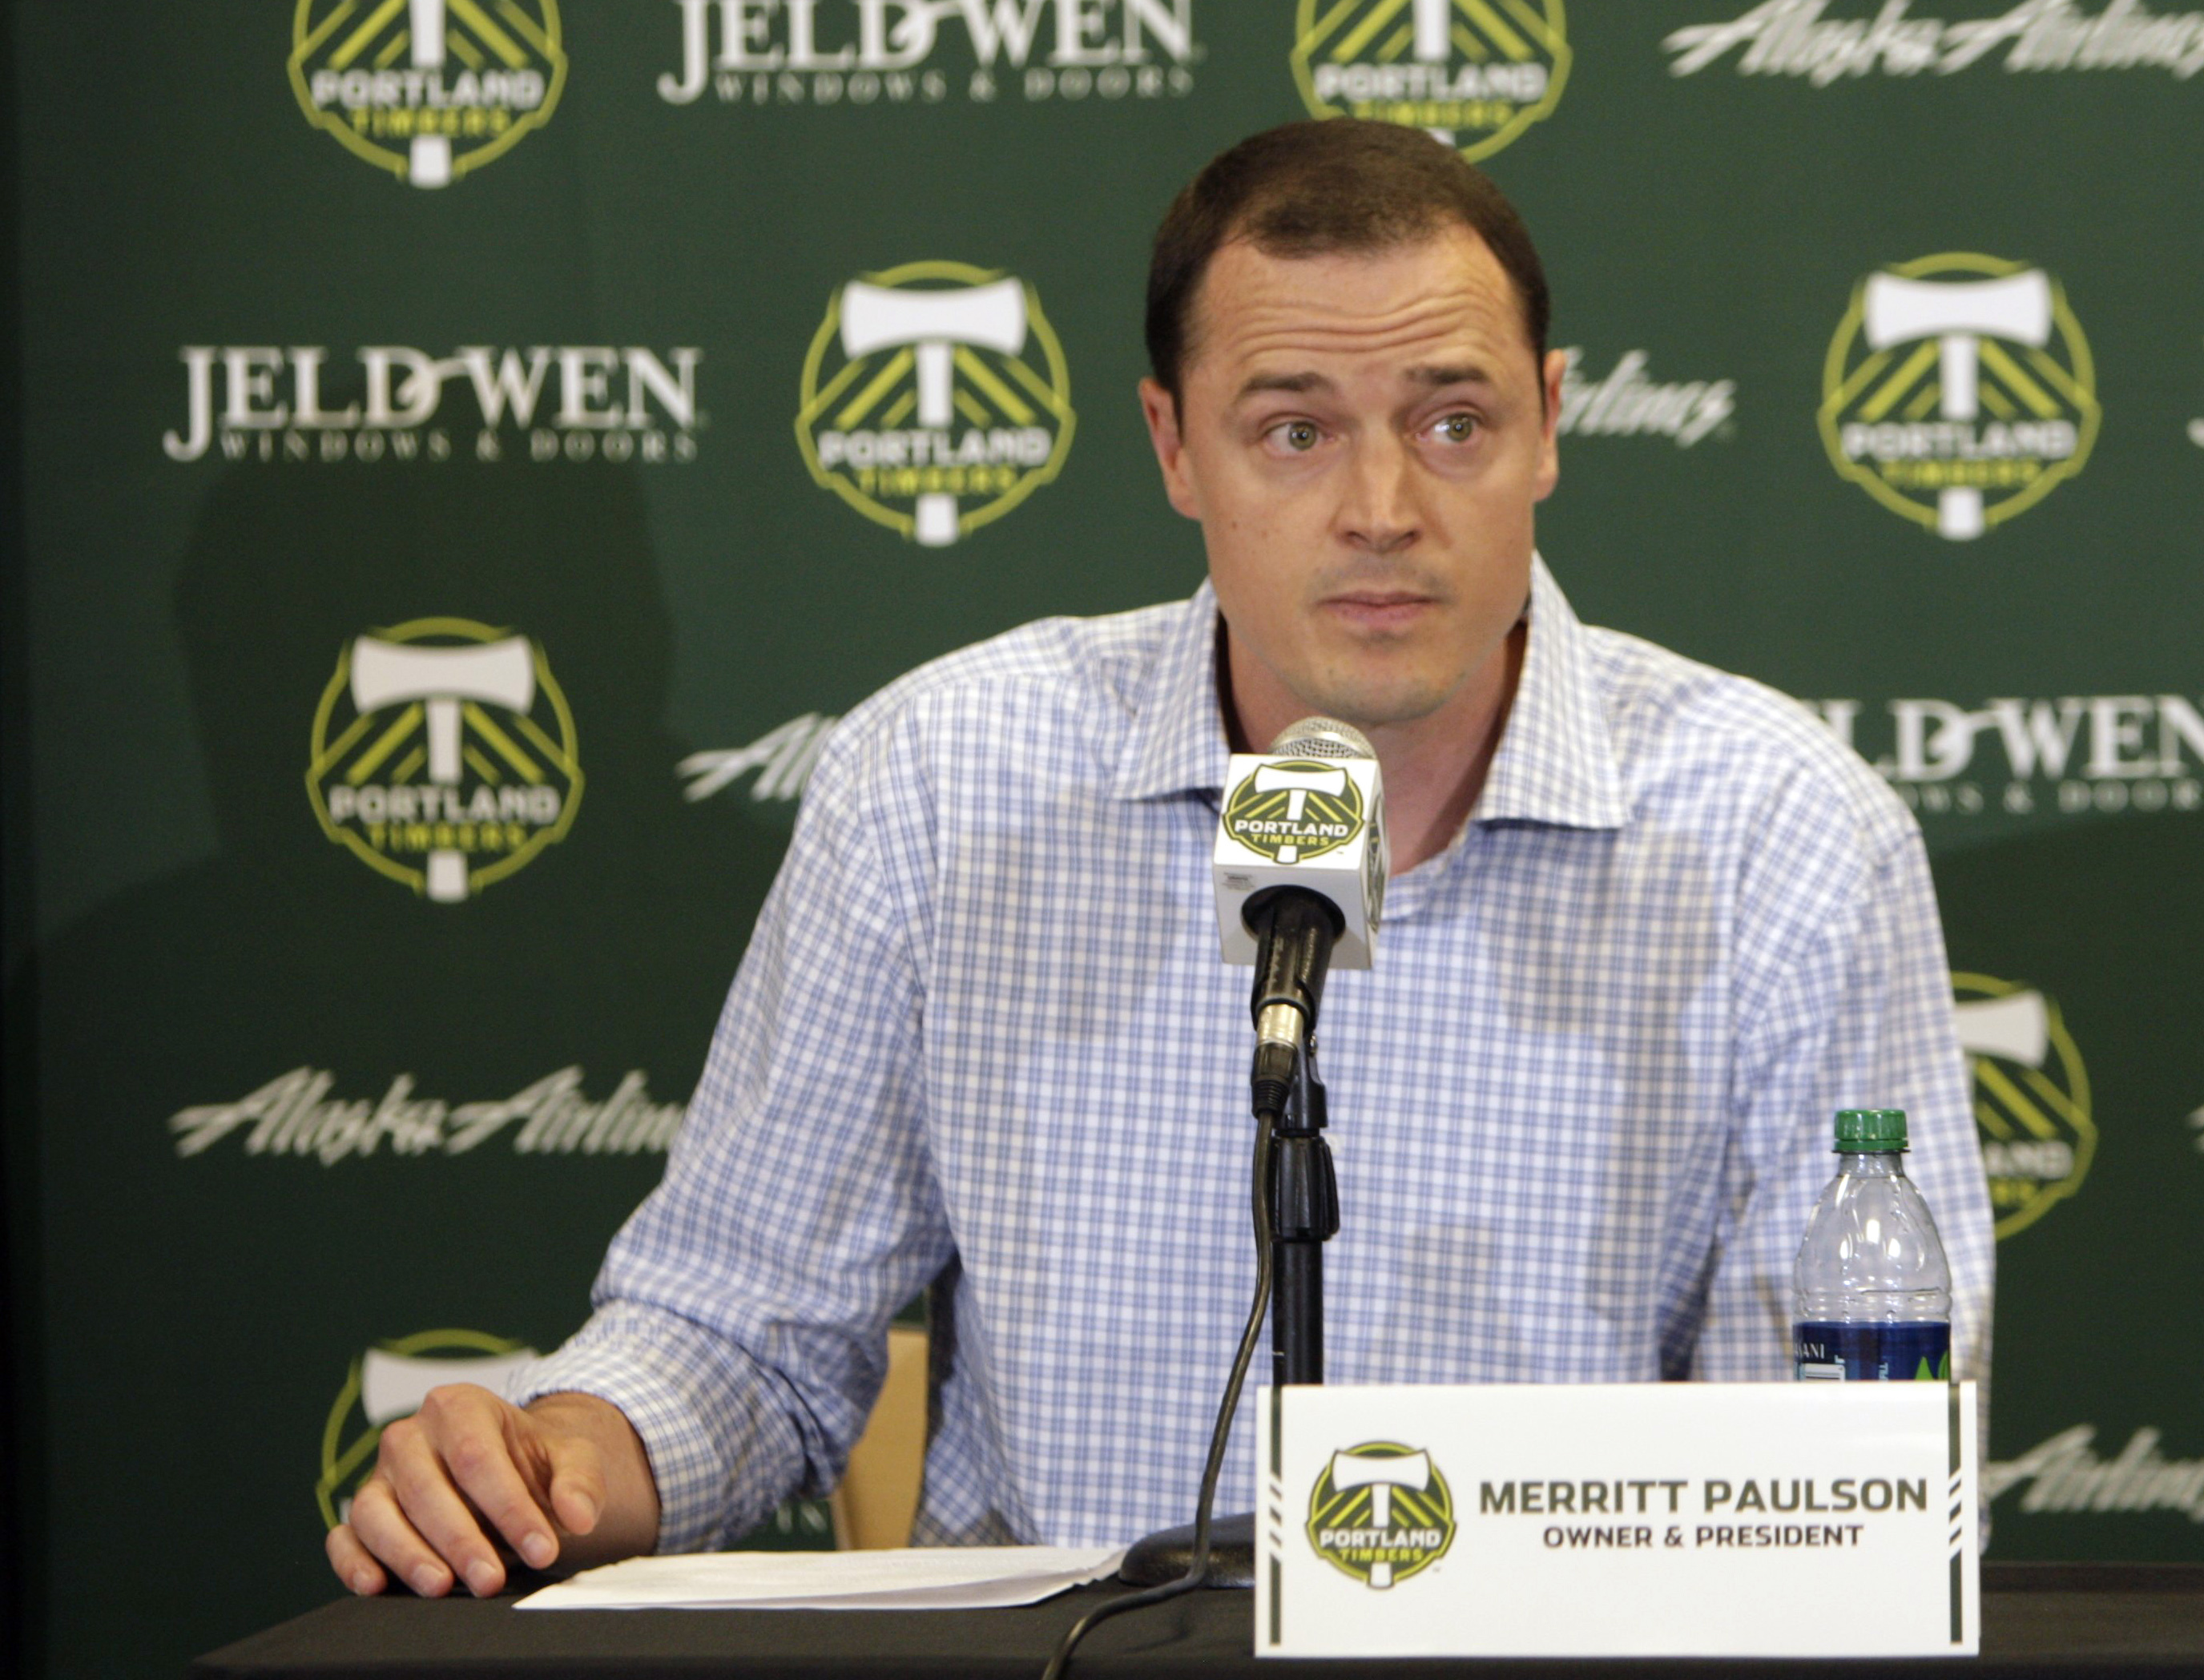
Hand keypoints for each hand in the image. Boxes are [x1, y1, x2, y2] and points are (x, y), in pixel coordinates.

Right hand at [326, 1386, 659, 1597]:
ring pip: (376, 1512)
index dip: (509, 1507)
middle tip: (492, 1579)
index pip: (478, 1457)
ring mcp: (380, 1476)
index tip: (542, 1548)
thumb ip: (580, 1481)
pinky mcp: (363, 1515)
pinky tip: (376, 1585)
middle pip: (426, 1487)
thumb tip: (579, 1516)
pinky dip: (352, 1562)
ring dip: (407, 1553)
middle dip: (460, 1539)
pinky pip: (345, 1537)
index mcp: (460, 1406)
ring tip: (441, 1585)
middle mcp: (411, 1436)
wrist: (511, 1473)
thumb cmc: (533, 1464)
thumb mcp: (569, 1459)